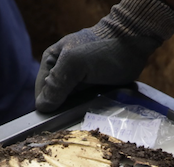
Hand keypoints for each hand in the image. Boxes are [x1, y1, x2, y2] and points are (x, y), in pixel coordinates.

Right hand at [34, 0, 173, 112]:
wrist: (132, 42)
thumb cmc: (101, 49)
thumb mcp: (74, 63)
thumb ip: (57, 84)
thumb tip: (42, 106)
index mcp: (50, 62)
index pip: (41, 93)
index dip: (47, 106)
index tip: (57, 117)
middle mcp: (62, 73)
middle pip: (55, 101)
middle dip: (62, 110)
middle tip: (74, 116)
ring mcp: (77, 82)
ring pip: (70, 105)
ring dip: (76, 112)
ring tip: (85, 114)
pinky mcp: (92, 89)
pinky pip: (84, 105)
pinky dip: (87, 110)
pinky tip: (93, 112)